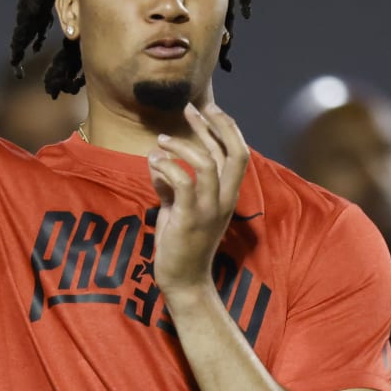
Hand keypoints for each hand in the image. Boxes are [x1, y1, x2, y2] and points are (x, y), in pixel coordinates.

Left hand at [146, 102, 250, 293]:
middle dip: (215, 125)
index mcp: (228, 196)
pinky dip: (167, 166)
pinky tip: (153, 162)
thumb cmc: (181, 245)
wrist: (184, 281)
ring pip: (207, 163)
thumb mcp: (178, 209)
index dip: (224, 127)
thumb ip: (171, 185)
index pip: (237, 153)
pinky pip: (183, 182)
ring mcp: (209, 210)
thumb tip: (158, 162)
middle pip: (234, 153)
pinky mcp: (190, 219)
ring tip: (162, 139)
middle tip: (192, 108)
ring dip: (182, 146)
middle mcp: (225, 200)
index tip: (207, 109)